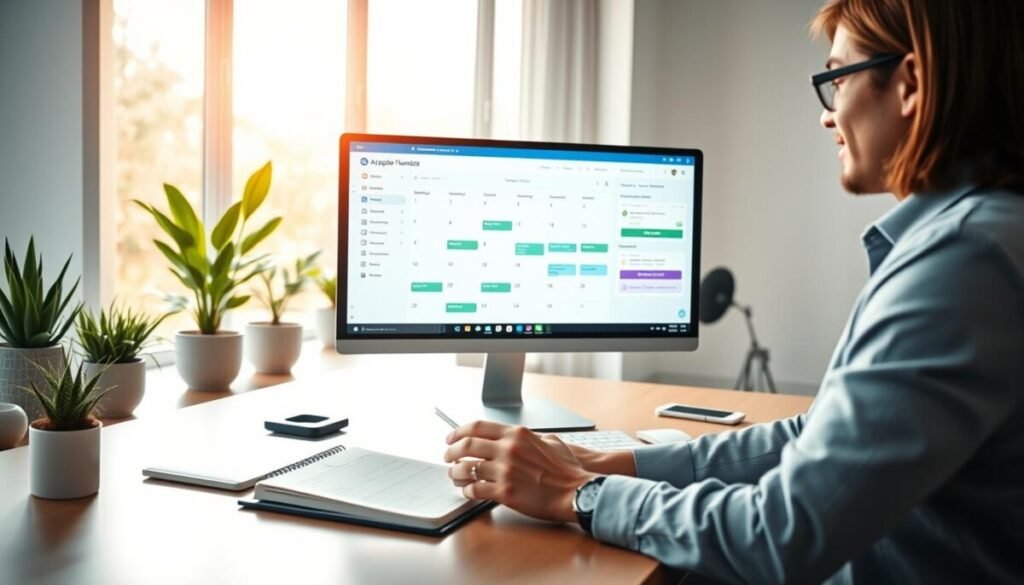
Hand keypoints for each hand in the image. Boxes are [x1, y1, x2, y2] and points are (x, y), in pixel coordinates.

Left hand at [444, 421, 596, 522]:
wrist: (577, 492)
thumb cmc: (567, 470)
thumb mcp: (550, 442)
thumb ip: (529, 437)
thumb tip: (515, 438)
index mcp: (517, 434)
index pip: (478, 427)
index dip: (459, 432)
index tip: (451, 438)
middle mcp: (508, 449)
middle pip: (467, 445)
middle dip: (452, 451)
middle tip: (447, 457)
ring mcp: (505, 470)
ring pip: (466, 468)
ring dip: (456, 472)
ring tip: (454, 475)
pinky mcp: (505, 492)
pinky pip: (475, 489)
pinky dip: (468, 490)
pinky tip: (469, 491)